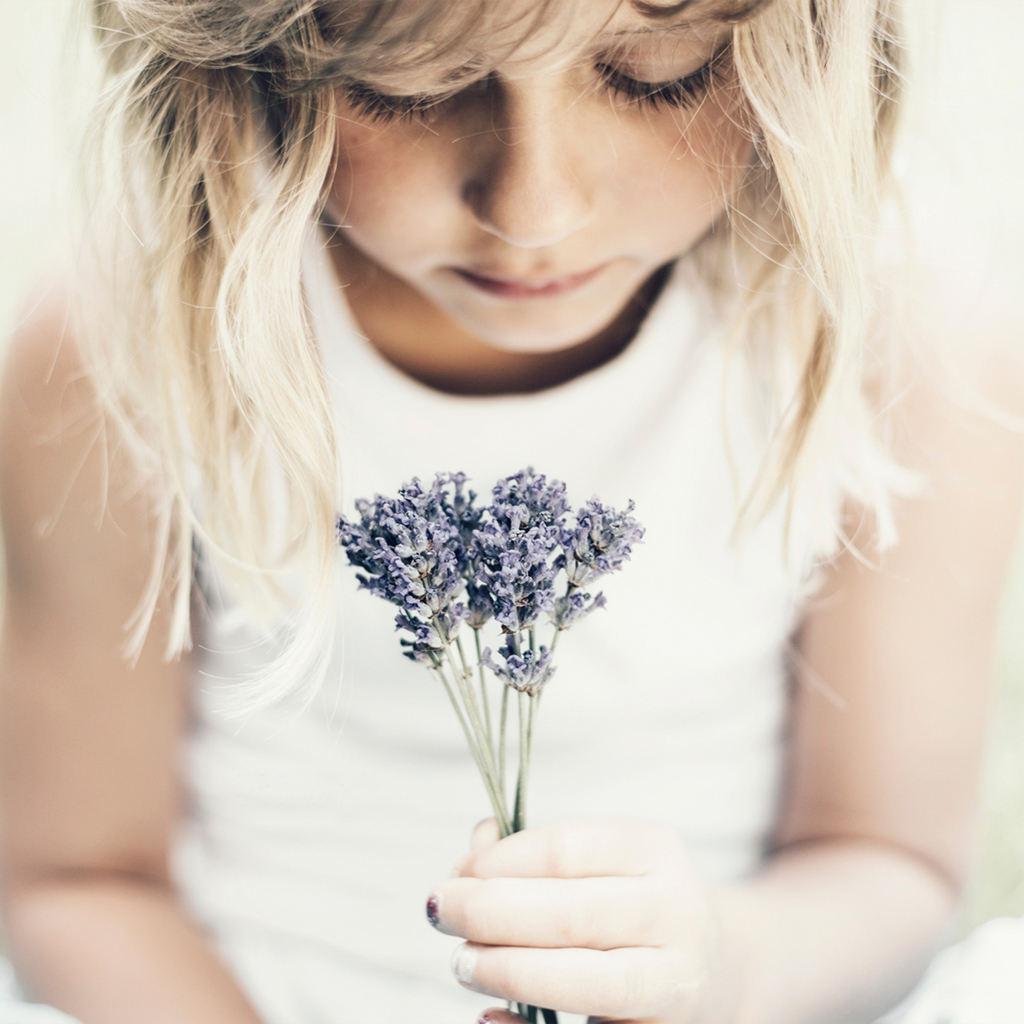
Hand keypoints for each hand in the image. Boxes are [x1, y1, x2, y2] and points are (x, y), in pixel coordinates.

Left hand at [427, 818, 713, 1022]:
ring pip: (585, 981)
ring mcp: (675, 981)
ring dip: (506, 970)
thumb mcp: (599, 861)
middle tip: (439, 912)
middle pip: (569, 913)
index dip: (497, 863)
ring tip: (460, 962)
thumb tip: (474, 847)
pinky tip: (487, 1013)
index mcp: (653, 851)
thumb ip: (534, 853)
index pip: (562, 851)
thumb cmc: (630, 904)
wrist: (716, 967)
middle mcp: (674, 911)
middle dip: (488, 913)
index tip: (457, 873)